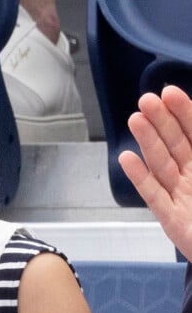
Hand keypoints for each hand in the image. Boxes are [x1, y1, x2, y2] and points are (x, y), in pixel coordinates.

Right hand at [119, 85, 191, 260]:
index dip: (184, 112)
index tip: (169, 93)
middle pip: (176, 144)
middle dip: (161, 121)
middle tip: (146, 101)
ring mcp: (181, 197)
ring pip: (162, 164)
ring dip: (148, 142)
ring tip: (135, 120)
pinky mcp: (171, 219)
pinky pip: (154, 195)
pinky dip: (140, 177)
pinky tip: (127, 158)